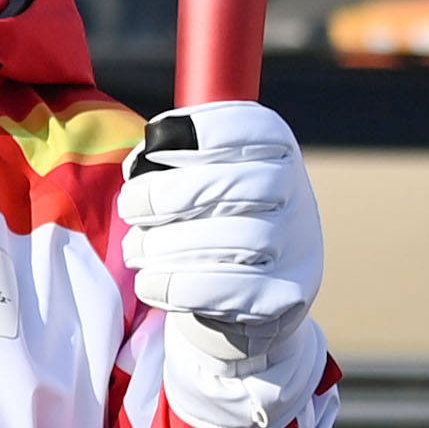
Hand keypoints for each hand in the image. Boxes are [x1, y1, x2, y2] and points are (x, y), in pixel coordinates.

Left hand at [128, 103, 326, 427]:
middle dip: (167, 195)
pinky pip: (228, 289)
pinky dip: (178, 286)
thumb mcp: (198, 177)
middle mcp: (295, 192)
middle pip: (234, 184)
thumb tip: (142, 167)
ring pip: (233, 239)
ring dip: (168, 246)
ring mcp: (296, 246)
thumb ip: (169, 161)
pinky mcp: (284, 296)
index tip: (154, 145)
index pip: (246, 127)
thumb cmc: (210, 220)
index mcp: (275, 149)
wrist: (250, 300)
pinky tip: (151, 283)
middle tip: (132, 206)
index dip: (196, 130)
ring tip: (137, 250)